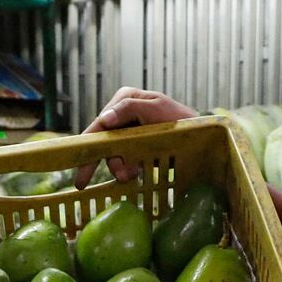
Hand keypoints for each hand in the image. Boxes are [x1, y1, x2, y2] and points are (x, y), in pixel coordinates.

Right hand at [75, 88, 196, 185]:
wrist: (201, 136)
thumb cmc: (182, 120)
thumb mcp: (157, 109)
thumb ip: (129, 109)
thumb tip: (104, 119)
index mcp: (125, 98)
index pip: (100, 122)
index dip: (87, 142)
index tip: (80, 163)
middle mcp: (122, 113)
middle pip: (102, 139)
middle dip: (101, 160)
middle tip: (81, 183)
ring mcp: (128, 130)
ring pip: (111, 152)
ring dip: (118, 167)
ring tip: (131, 175)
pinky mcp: (134, 144)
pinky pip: (122, 158)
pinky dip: (126, 168)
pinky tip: (135, 173)